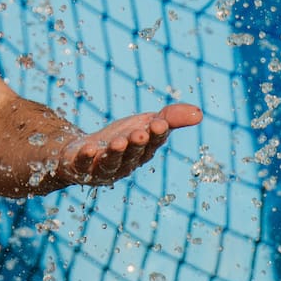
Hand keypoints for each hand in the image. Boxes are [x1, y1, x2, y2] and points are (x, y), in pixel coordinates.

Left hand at [53, 103, 203, 187]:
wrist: (82, 151)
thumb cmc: (120, 138)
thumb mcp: (145, 123)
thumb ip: (170, 118)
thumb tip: (200, 113)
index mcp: (143, 152)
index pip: (152, 143)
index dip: (156, 134)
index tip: (159, 124)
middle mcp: (125, 163)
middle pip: (132, 154)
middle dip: (136, 144)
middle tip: (141, 133)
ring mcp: (102, 167)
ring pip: (111, 162)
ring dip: (115, 152)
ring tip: (118, 142)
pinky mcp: (80, 167)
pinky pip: (83, 165)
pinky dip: (86, 158)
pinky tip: (88, 149)